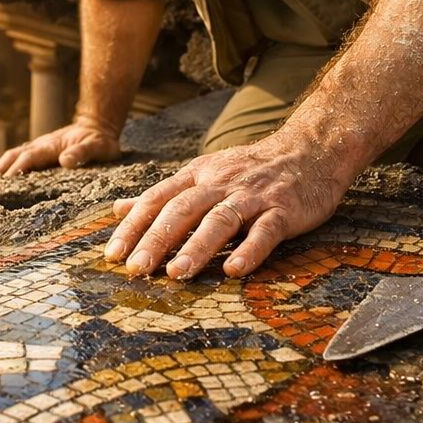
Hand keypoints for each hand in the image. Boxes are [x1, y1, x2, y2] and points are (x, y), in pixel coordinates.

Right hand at [0, 119, 121, 175]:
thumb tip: (65, 161)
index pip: (28, 157)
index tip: (4, 184)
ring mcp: (39, 148)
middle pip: (14, 156)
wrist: (99, 125)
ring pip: (14, 156)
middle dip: (0, 170)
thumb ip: (82, 153)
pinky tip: (3, 181)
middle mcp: (41, 145)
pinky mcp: (41, 152)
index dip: (15, 169)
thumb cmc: (99, 139)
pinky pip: (20, 159)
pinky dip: (8, 168)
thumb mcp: (97, 146)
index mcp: (51, 145)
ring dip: (0, 169)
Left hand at [105, 134, 351, 279]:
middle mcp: (220, 183)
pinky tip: (235, 271)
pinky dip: (250, 250)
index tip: (113, 254)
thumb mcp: (203, 174)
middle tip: (136, 270)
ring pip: (220, 220)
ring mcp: (252, 196)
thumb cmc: (250, 170)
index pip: (157, 199)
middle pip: (182, 210)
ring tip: (177, 274)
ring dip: (196, 247)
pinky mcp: (283, 209)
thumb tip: (118, 209)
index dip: (134, 226)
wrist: (310, 149)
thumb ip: (163, 195)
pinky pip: (265, 231)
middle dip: (156, 240)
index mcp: (198, 176)